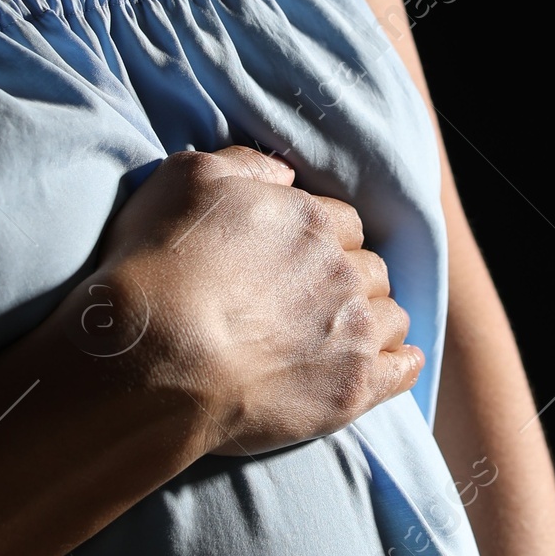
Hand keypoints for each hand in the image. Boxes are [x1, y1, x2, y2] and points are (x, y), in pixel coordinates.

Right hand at [50, 147, 422, 462]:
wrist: (153, 356)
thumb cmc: (159, 263)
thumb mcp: (187, 178)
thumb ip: (244, 165)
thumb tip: (285, 174)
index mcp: (310, 222)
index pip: (344, 224)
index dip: (324, 240)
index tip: (299, 261)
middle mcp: (342, 273)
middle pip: (370, 269)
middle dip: (349, 280)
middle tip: (313, 301)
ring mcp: (352, 334)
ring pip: (391, 317)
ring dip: (373, 321)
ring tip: (343, 336)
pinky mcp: (351, 390)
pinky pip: (401, 371)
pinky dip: (399, 365)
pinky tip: (388, 366)